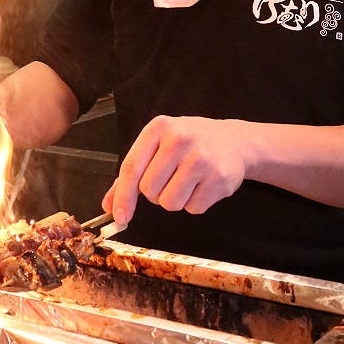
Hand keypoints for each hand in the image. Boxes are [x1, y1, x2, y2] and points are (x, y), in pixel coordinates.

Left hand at [102, 115, 247, 225]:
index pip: (132, 167)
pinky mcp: (219, 178)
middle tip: (170, 178)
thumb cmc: (190, 142)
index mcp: (159, 128)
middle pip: (149, 190)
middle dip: (156, 193)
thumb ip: (132, 172)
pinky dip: (194, 203)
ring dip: (175, 199)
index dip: (123, 196)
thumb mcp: (159, 144)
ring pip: (170, 203)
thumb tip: (109, 204)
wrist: (234, 140)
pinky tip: (203, 184)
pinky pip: (193, 209)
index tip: (119, 216)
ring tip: (187, 180)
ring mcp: (201, 159)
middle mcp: (180, 139)